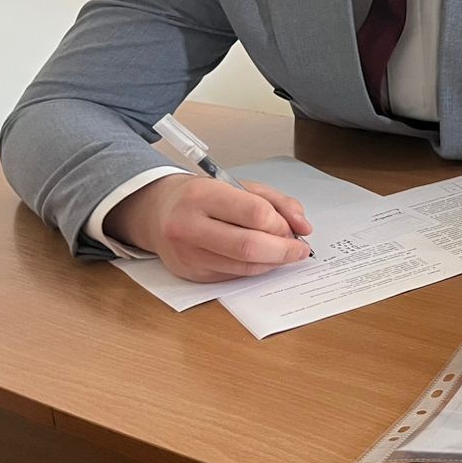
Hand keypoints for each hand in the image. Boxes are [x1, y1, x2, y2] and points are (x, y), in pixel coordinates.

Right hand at [103, 174, 311, 281]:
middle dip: (283, 251)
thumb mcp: (240, 186)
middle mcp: (189, 226)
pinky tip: (262, 259)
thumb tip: (304, 227)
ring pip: (243, 267)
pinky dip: (255, 269)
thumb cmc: (203, 196)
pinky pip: (233, 276)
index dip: (280, 224)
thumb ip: (277, 202)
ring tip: (284, 253)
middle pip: (248, 247)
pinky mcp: (190, 273)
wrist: (157, 212)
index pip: (254, 213)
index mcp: (203, 195)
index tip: (293, 228)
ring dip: (272, 263)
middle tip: (300, 250)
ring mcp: (187, 254)